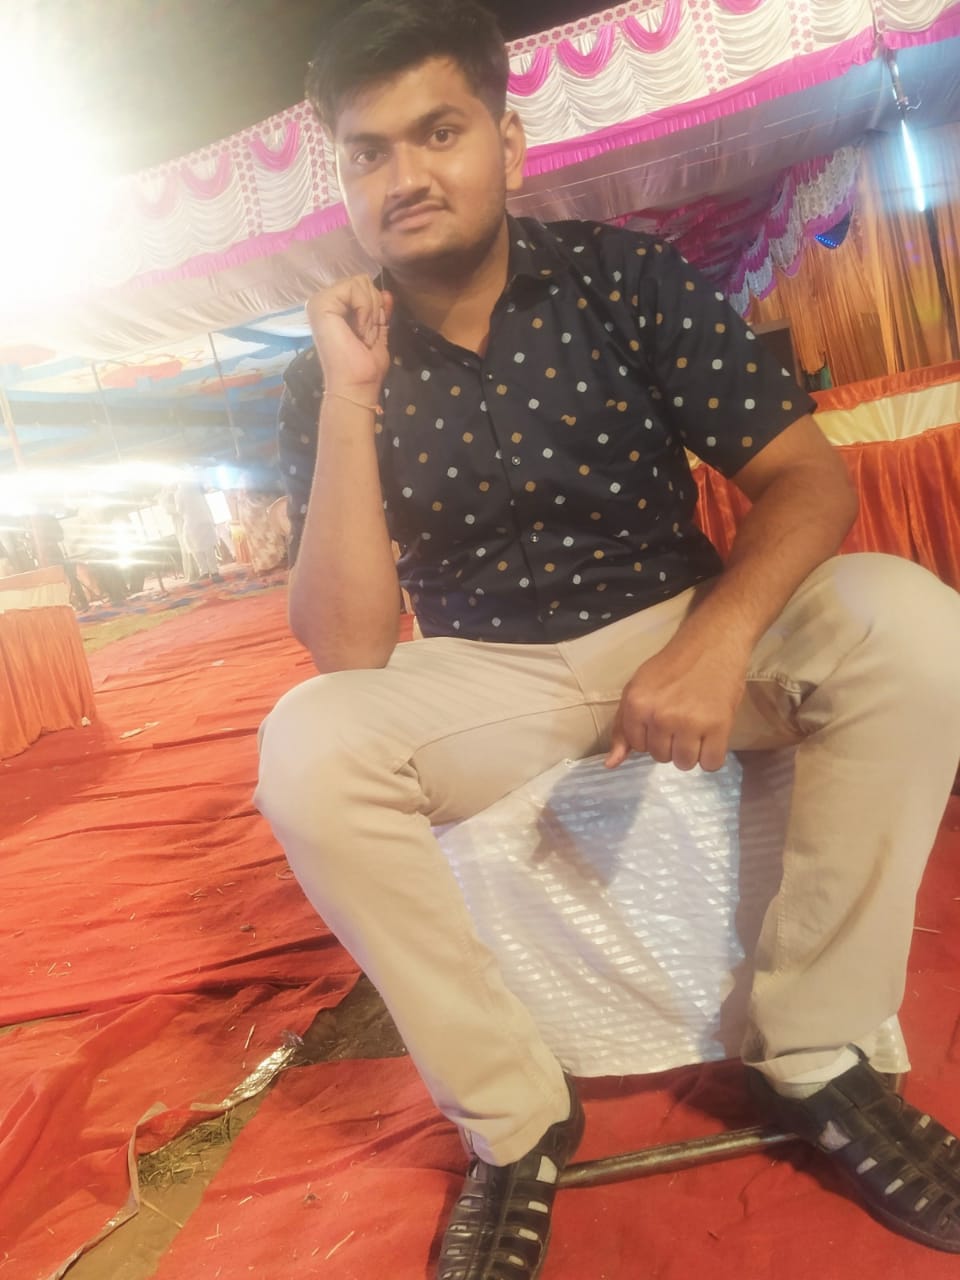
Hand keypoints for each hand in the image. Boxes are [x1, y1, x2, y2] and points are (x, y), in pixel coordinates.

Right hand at [307, 275, 394, 399]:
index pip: (363, 287)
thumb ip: (379, 312)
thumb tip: (386, 293)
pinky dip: (364, 310)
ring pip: (360, 282)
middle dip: (374, 308)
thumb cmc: (365, 366)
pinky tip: (358, 330)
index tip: (372, 332)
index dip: (376, 307)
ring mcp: (319, 301)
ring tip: (362, 335)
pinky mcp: (320, 303)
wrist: (356, 384)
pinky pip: (353, 288)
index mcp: (335, 308)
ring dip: (370, 311)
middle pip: (363, 281)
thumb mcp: (377, 332)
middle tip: (366, 335)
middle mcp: (325, 301)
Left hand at [604, 635, 748, 772]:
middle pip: (661, 757)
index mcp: (637, 705)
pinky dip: (712, 755)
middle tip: (682, 718)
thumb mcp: (637, 688)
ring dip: (691, 751)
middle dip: (670, 743)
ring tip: (697, 728)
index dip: (650, 734)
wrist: (711, 644)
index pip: (638, 746)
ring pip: (685, 763)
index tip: (662, 717)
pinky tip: (711, 736)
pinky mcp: (718, 726)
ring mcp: (690, 723)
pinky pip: (711, 763)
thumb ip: (622, 727)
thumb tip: (611, 764)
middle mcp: (660, 716)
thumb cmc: (672, 666)